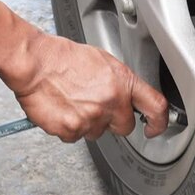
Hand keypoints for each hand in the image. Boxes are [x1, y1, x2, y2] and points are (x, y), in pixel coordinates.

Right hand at [12, 34, 167, 142]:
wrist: (34, 63)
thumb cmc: (62, 57)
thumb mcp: (102, 60)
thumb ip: (119, 82)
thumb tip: (126, 96)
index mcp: (122, 82)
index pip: (156, 106)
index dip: (159, 122)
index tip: (154, 127)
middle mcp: (110, 102)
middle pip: (124, 127)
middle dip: (113, 120)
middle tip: (97, 106)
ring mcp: (91, 119)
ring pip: (97, 132)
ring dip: (89, 122)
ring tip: (73, 101)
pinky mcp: (71, 130)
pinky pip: (75, 137)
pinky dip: (69, 127)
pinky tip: (63, 109)